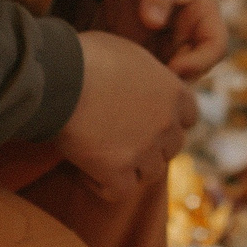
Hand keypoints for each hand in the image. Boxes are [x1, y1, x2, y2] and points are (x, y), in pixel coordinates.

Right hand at [56, 31, 198, 200]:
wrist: (57, 76)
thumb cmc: (85, 56)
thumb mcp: (129, 54)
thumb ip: (147, 75)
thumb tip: (141, 85)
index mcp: (175, 92)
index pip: (188, 119)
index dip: (167, 122)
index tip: (144, 119)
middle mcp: (167, 123)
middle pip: (170, 149)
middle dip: (150, 146)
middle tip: (119, 138)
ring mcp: (145, 150)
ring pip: (149, 173)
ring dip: (128, 168)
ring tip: (100, 155)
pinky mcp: (117, 171)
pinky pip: (119, 191)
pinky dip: (102, 185)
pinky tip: (85, 171)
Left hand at [96, 0, 227, 79]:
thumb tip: (153, 22)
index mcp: (202, 13)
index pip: (214, 47)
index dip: (200, 62)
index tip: (174, 66)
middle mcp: (187, 33)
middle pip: (190, 70)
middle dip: (171, 81)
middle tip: (144, 82)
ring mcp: (163, 42)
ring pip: (164, 75)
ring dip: (149, 82)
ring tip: (126, 81)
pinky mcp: (140, 45)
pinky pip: (139, 68)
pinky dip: (129, 74)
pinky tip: (111, 72)